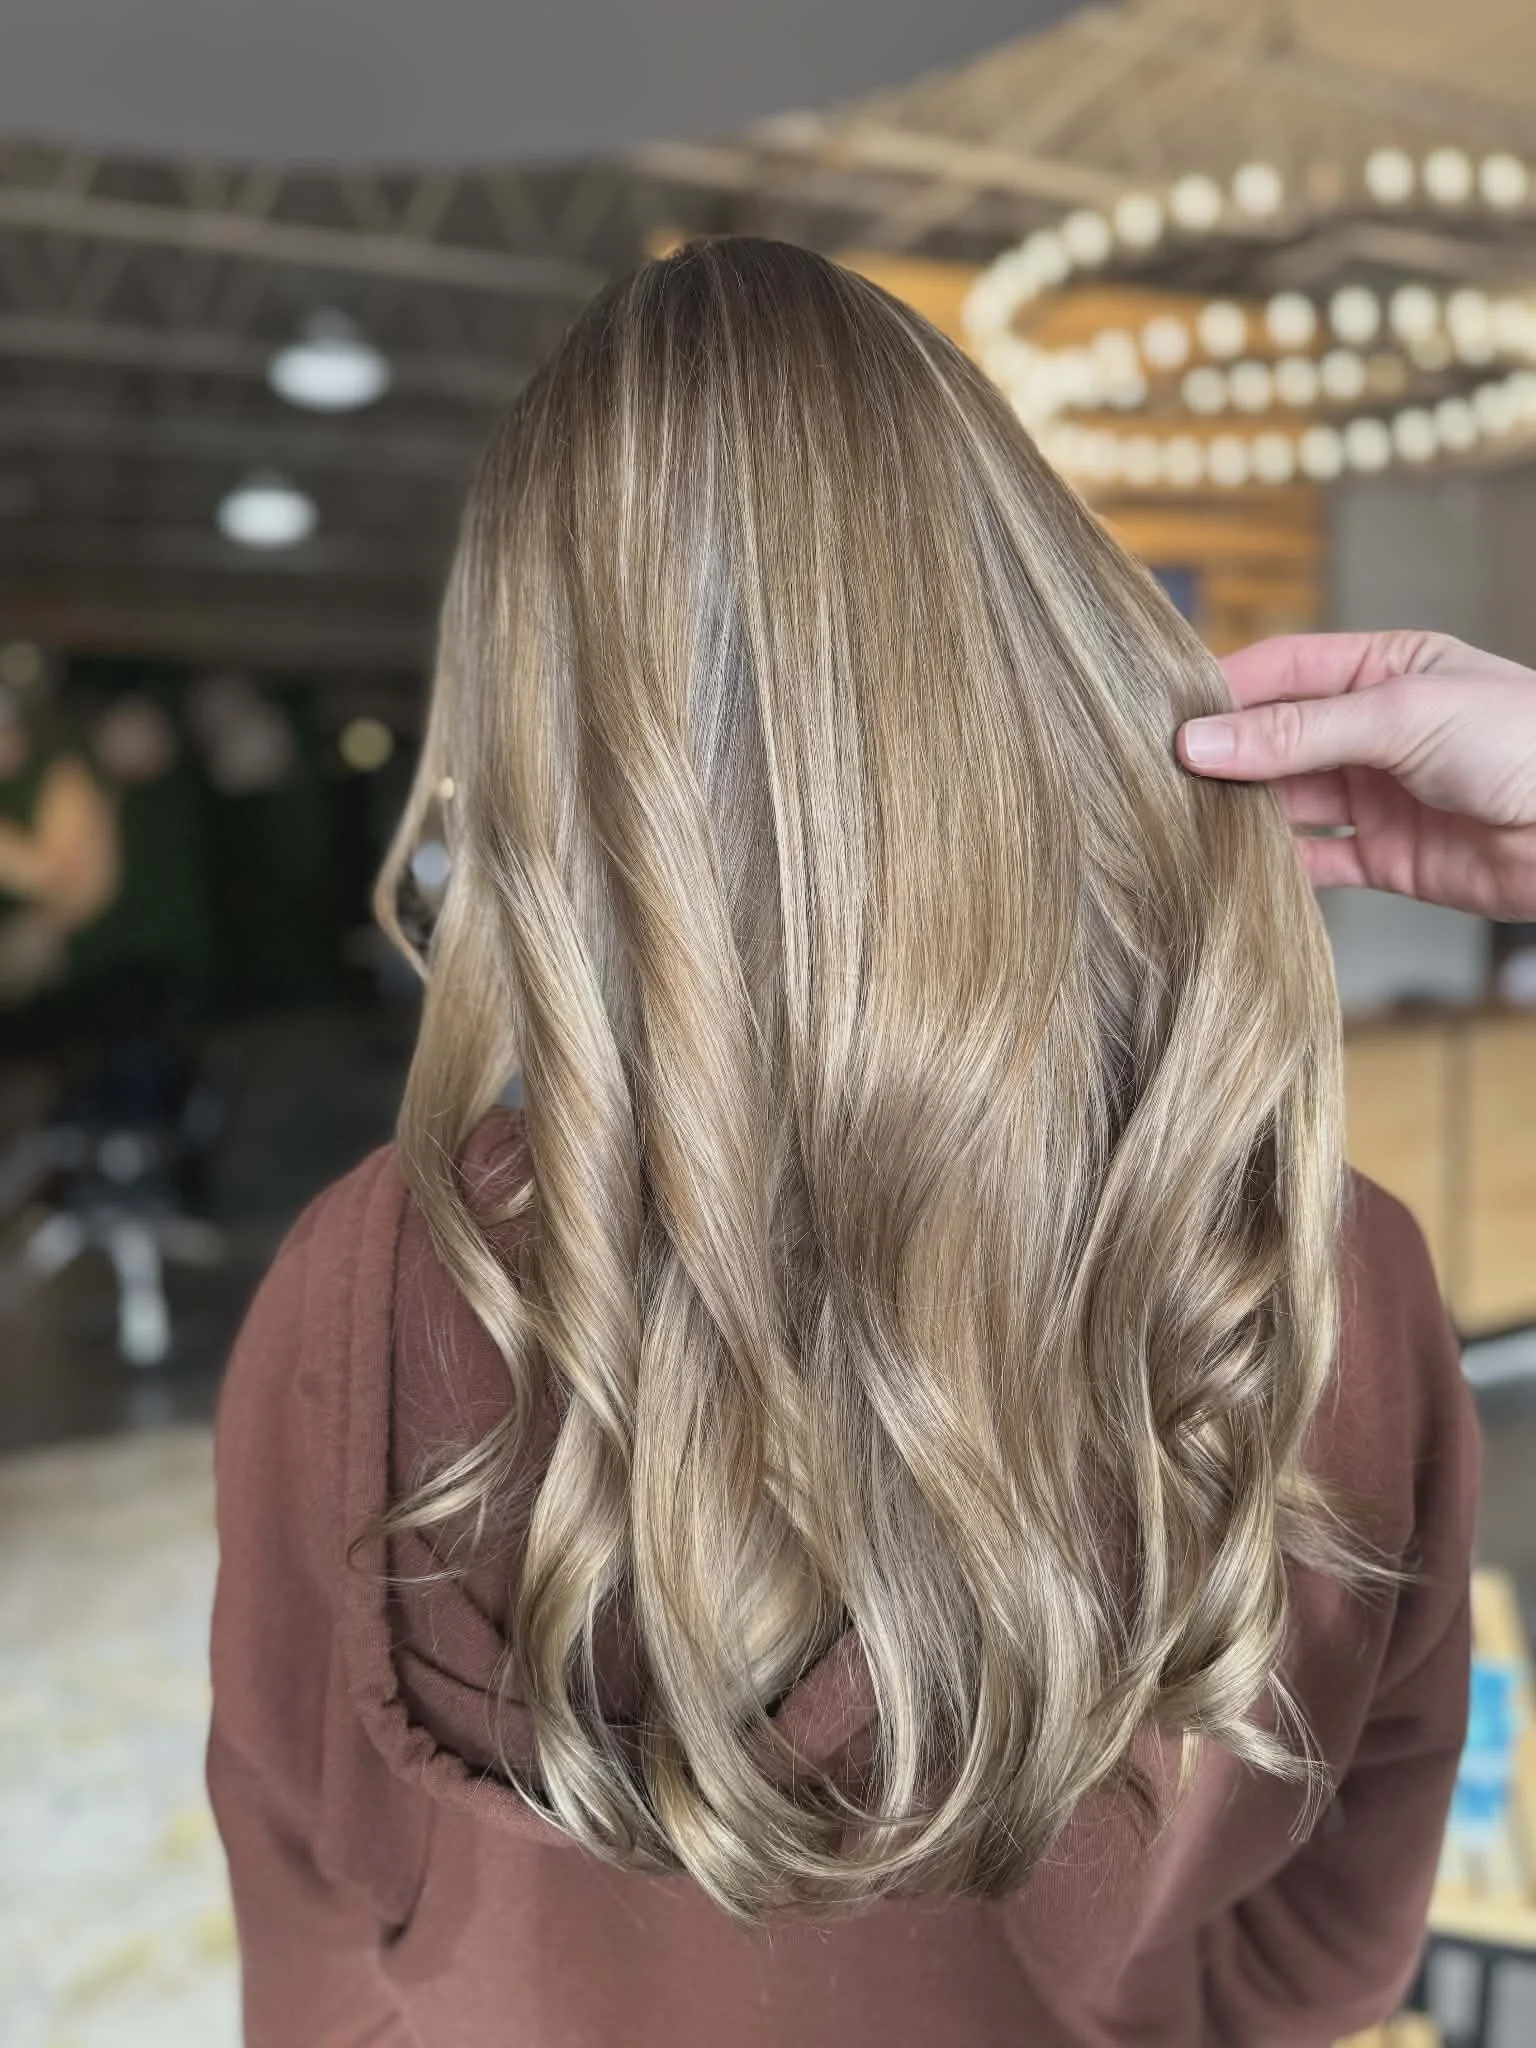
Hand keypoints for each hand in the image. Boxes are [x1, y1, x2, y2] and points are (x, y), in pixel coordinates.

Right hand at [1176, 630, 1535, 919]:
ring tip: (1184, 822)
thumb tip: (1200, 742)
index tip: (1166, 721)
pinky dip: (1273, 867)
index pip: (1282, 669)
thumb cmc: (1519, 742)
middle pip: (1275, 738)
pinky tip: (1233, 868)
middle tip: (1161, 777)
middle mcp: (1373, 729)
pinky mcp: (1384, 856)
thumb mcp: (1401, 716)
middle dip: (1223, 756)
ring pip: (1286, 800)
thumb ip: (1297, 734)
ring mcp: (1377, 794)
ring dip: (1241, 812)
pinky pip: (1313, 860)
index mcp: (1383, 669)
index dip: (1224, 692)